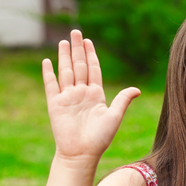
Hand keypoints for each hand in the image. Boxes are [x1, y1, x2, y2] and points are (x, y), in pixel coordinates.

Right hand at [42, 30, 139, 161]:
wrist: (82, 153)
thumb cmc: (100, 138)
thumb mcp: (115, 116)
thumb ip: (123, 100)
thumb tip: (137, 89)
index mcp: (96, 94)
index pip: (93, 69)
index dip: (91, 55)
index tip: (89, 42)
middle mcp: (82, 93)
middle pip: (79, 66)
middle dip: (78, 49)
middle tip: (76, 32)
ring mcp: (68, 97)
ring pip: (66, 72)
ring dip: (65, 56)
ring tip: (65, 41)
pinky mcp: (56, 104)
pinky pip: (51, 85)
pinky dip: (49, 73)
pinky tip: (48, 61)